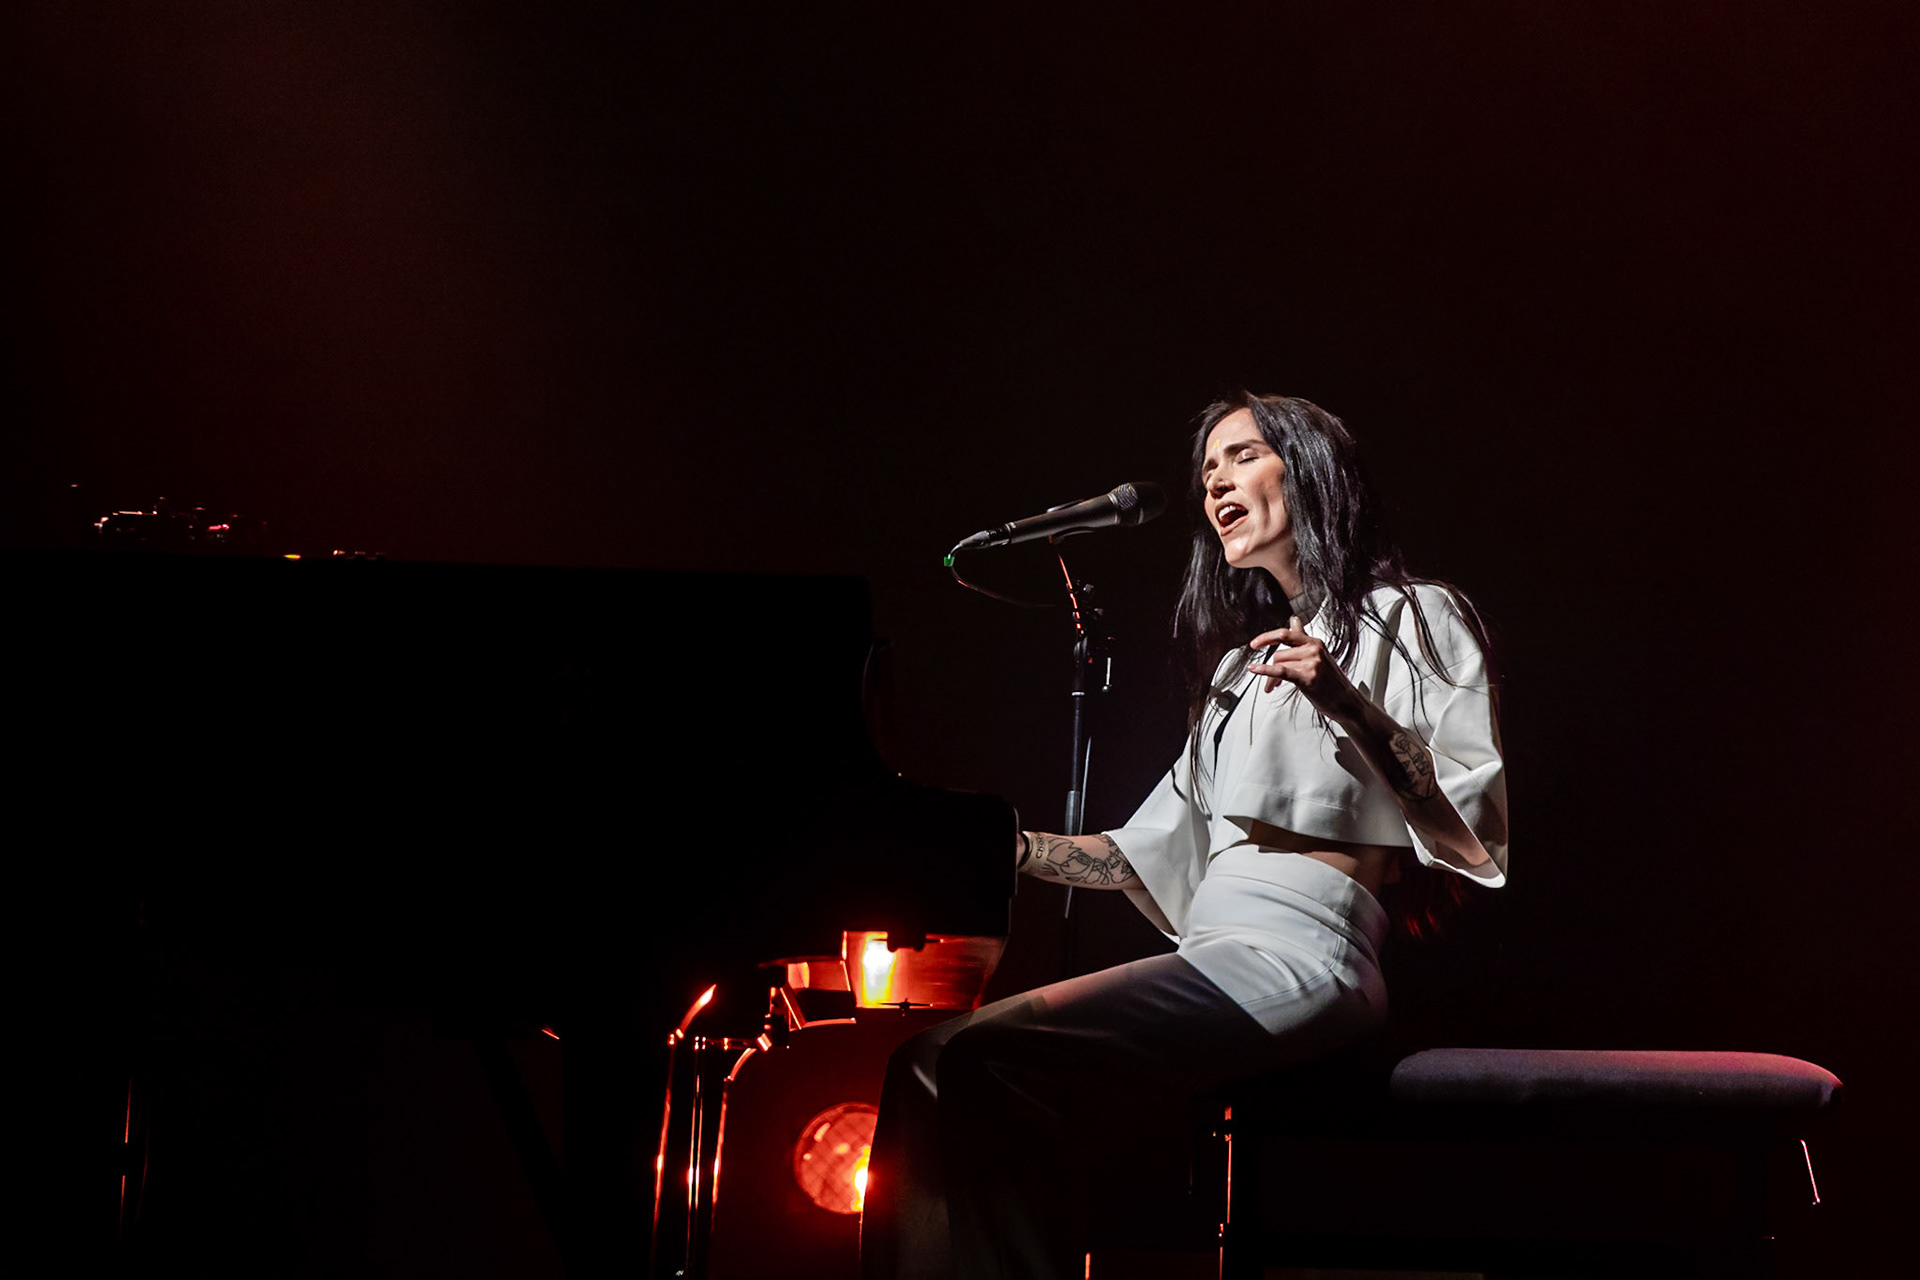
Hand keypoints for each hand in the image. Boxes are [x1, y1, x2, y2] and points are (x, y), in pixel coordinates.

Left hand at [1247, 615, 1364, 720]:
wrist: (1346, 702)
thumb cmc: (1332, 681)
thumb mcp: (1318, 654)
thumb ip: (1302, 637)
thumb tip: (1294, 619)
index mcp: (1315, 643)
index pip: (1286, 634)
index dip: (1267, 637)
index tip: (1255, 644)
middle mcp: (1314, 650)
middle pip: (1279, 653)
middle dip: (1271, 667)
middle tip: (1271, 680)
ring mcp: (1312, 663)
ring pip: (1278, 664)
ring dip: (1271, 678)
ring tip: (1274, 686)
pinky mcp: (1308, 678)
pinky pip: (1280, 670)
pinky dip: (1265, 670)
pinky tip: (1255, 669)